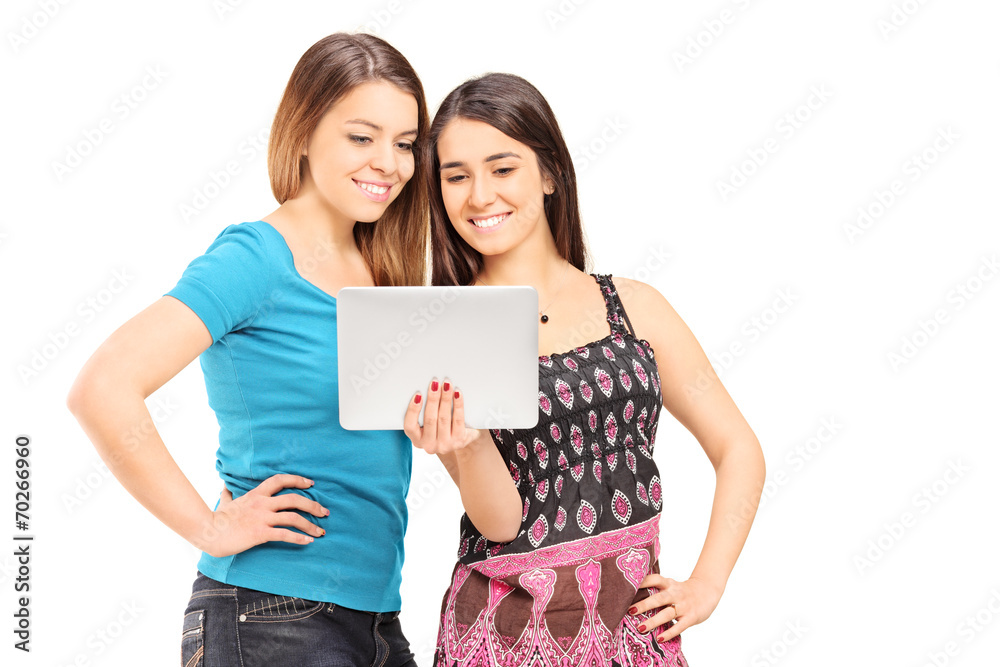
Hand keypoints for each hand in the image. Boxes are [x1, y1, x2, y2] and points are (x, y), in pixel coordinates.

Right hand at [197, 474, 328, 557]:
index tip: (311, 483)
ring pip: (293, 517)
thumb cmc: (217, 518)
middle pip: (294, 498)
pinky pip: (285, 534)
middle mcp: (262, 503)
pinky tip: (308, 542)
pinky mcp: (260, 533)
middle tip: (325, 512)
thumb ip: (228, 494)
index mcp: (256, 494)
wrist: (208, 531)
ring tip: (321, 532)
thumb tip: (225, 487)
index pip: (281, 480)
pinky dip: (299, 538)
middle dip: (313, 505)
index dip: (298, 480)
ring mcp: (262, 518)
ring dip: (310, 524)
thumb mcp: (225, 502)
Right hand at [404, 377, 482, 454]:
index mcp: (417, 440)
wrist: (462, 441)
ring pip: (444, 418)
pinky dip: (458, 405)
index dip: (413, 410)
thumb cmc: (441, 427)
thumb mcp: (429, 425)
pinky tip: (457, 394)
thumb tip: (428, 389)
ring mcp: (445, 445)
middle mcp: (429, 445)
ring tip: (447, 385)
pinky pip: (458, 420)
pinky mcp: (459, 441)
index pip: (410, 426)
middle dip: (432, 398)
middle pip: (429, 419)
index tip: (418, 394)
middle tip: (435, 383)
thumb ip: (424, 412)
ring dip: (445, 399)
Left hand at [629, 574, 722, 641]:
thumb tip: (632, 595)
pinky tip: (659, 638)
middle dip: (644, 604)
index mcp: (669, 584)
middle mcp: (675, 593)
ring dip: (653, 621)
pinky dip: (669, 633)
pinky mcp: (690, 617)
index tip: (628, 587)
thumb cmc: (682, 590)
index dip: (642, 582)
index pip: (654, 579)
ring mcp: (683, 606)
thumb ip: (656, 589)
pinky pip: (679, 626)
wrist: (707, 591)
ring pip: (667, 613)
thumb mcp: (670, 585)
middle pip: (658, 598)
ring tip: (640, 628)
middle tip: (629, 610)